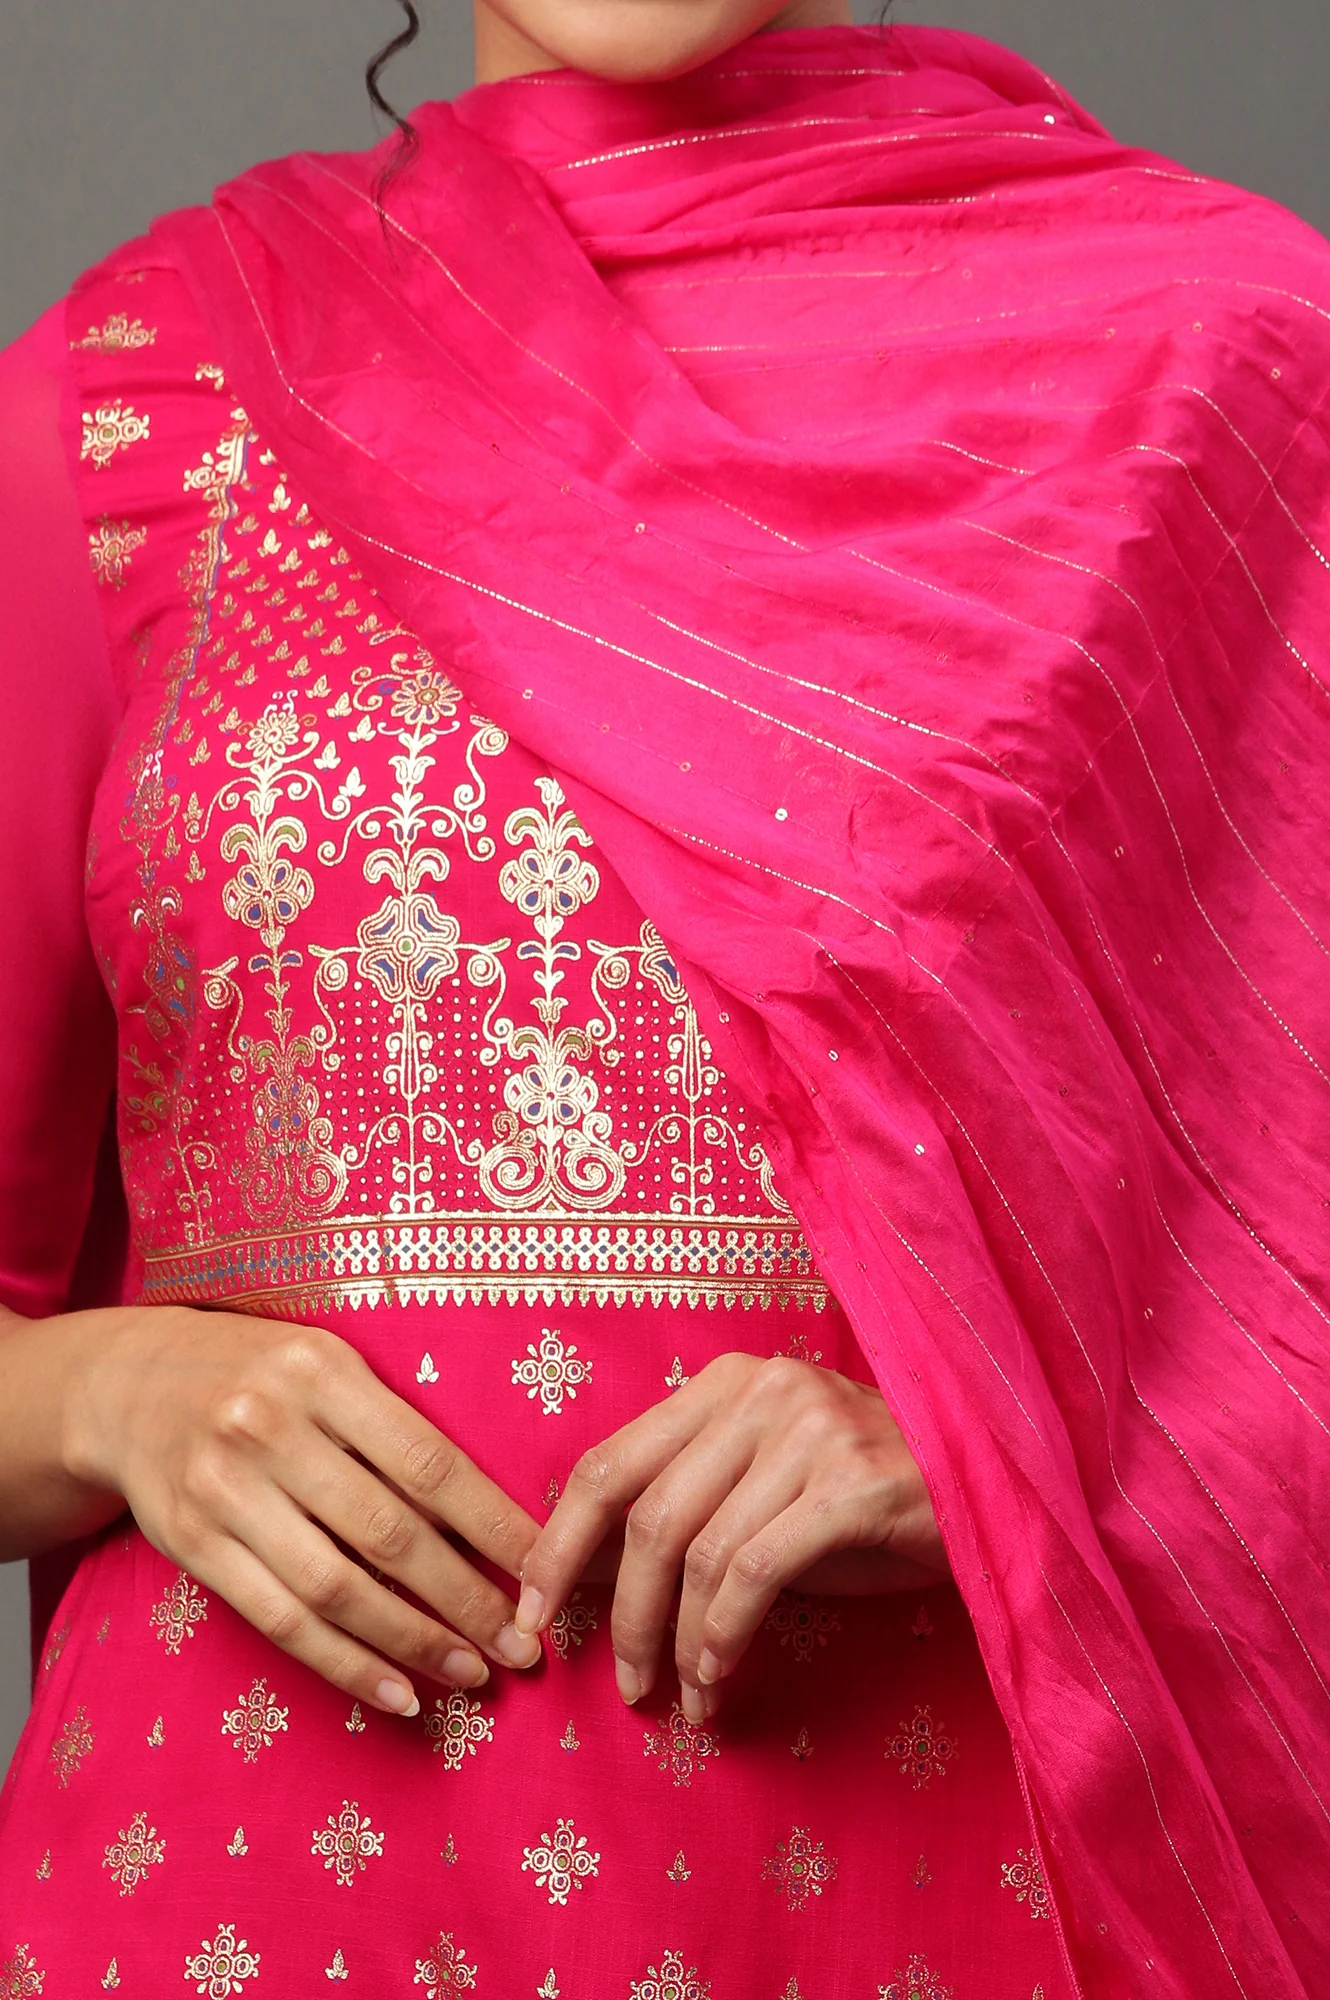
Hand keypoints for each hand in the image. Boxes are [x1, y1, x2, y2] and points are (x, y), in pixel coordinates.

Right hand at [66, 1306, 544, 1715]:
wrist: (130, 1385)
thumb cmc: (262, 1376)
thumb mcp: (328, 1365)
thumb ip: (395, 1424)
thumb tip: (497, 1516)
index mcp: (323, 1370)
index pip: (430, 1463)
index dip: (495, 1527)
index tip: (546, 1572)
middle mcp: (270, 1427)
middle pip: (390, 1534)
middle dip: (468, 1600)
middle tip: (523, 1648)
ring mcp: (224, 1488)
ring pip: (337, 1589)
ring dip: (414, 1642)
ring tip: (471, 1673)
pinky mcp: (192, 1543)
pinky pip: (281, 1620)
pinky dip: (346, 1664)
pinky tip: (398, 1690)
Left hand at [514, 1352, 947, 1721]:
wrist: (989, 1493)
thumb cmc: (865, 1500)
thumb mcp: (762, 1488)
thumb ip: (687, 1510)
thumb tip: (589, 1577)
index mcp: (721, 1384)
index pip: (607, 1462)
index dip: (557, 1544)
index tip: (533, 1612)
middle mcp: (759, 1391)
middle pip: (646, 1515)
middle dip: (621, 1613)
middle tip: (624, 1685)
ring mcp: (808, 1429)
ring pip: (698, 1550)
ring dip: (677, 1641)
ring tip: (682, 1697)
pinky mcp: (852, 1481)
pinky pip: (757, 1571)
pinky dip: (726, 1634)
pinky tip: (721, 1674)